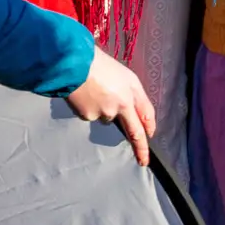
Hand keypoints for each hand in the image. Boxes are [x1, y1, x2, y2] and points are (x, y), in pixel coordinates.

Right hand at [67, 48, 156, 165]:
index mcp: (131, 92)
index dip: (150, 127)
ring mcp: (104, 113)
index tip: (151, 138)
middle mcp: (121, 106)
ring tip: (95, 91)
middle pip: (134, 131)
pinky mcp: (88, 116)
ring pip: (107, 117)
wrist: (74, 64)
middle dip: (140, 149)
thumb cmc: (99, 64)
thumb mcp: (124, 75)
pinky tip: (84, 94)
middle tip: (143, 161)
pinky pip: (91, 115)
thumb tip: (137, 116)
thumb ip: (133, 95)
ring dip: (105, 109)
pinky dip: (89, 108)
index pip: (146, 115)